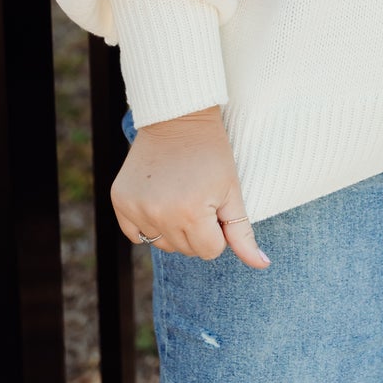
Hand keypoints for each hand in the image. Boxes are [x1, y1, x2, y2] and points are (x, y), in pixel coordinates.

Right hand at [111, 106, 269, 267]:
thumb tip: (262, 265)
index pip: (210, 251)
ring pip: (162, 244)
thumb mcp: (232, 192)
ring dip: (173, 229)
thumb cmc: (211, 154)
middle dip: (197, 231)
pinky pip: (135, 235)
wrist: (176, 118)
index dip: (217, 231)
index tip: (215, 205)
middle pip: (185, 250)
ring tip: (179, 197)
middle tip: (198, 198)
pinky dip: (148, 225)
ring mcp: (136, 207)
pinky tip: (159, 201)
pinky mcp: (120, 200)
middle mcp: (159, 214)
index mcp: (190, 213)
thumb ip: (243, 233)